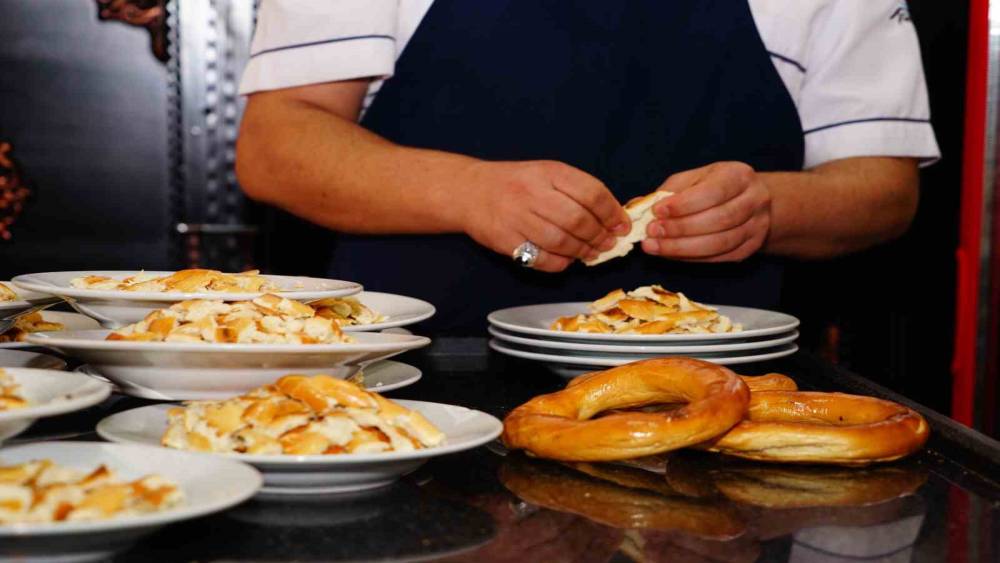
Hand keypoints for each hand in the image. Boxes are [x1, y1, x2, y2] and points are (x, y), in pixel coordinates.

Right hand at [459, 160, 630, 271]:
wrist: (469, 190)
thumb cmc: (516, 183)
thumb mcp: (546, 173)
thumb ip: (577, 191)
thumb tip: (612, 218)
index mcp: (549, 173)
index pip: (591, 193)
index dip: (612, 213)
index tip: (622, 225)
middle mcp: (533, 193)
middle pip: (578, 220)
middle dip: (599, 236)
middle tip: (607, 243)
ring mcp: (517, 217)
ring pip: (561, 241)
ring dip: (582, 251)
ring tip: (590, 253)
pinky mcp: (505, 240)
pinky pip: (541, 258)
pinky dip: (560, 263)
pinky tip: (566, 259)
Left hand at [642, 162, 771, 261]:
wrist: (749, 201)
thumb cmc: (714, 186)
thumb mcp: (694, 179)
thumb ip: (669, 191)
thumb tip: (637, 205)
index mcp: (738, 176)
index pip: (713, 192)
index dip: (684, 204)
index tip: (657, 211)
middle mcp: (753, 200)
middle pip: (719, 220)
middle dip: (681, 229)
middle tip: (652, 233)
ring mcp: (756, 226)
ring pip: (720, 243)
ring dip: (683, 248)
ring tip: (655, 247)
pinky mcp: (749, 248)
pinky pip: (719, 257)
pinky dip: (691, 258)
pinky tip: (670, 254)